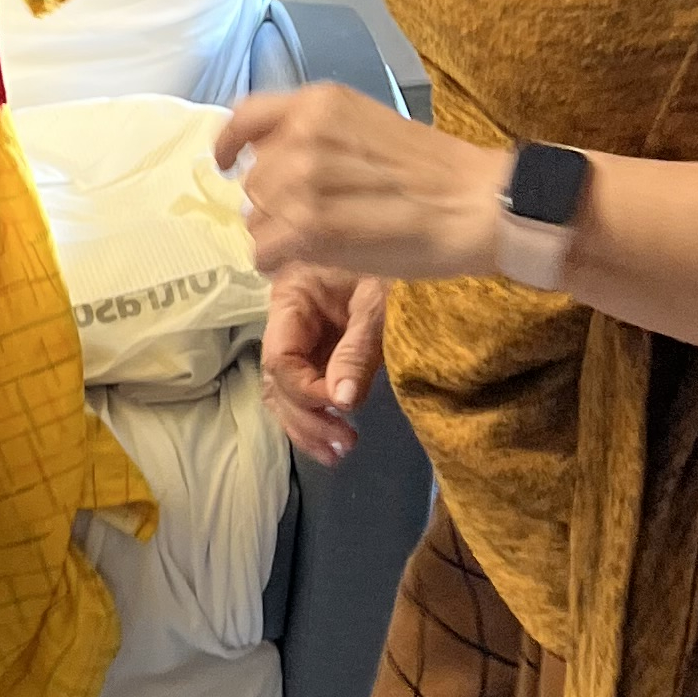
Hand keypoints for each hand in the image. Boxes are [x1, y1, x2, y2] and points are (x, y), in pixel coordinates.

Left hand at [217, 81, 505, 283]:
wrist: (475, 203)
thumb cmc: (434, 169)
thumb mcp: (367, 125)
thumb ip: (316, 135)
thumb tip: (273, 162)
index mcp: (317, 104)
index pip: (245, 116)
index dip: (229, 143)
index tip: (224, 162)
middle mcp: (300, 136)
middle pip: (253, 179)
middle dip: (273, 202)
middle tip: (314, 217)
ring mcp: (301, 183)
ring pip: (256, 218)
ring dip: (277, 232)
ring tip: (319, 239)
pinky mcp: (309, 230)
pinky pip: (264, 252)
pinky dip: (278, 261)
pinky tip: (307, 260)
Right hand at [260, 269, 388, 464]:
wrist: (419, 242)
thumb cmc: (396, 261)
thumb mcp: (378, 303)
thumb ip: (357, 351)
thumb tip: (341, 402)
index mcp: (291, 295)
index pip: (281, 357)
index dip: (306, 391)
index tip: (341, 410)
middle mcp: (287, 317)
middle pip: (277, 380)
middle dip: (305, 417)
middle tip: (343, 445)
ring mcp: (303, 335)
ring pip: (286, 390)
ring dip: (307, 425)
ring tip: (337, 453)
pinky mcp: (322, 347)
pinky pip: (308, 386)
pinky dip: (318, 415)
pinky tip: (335, 439)